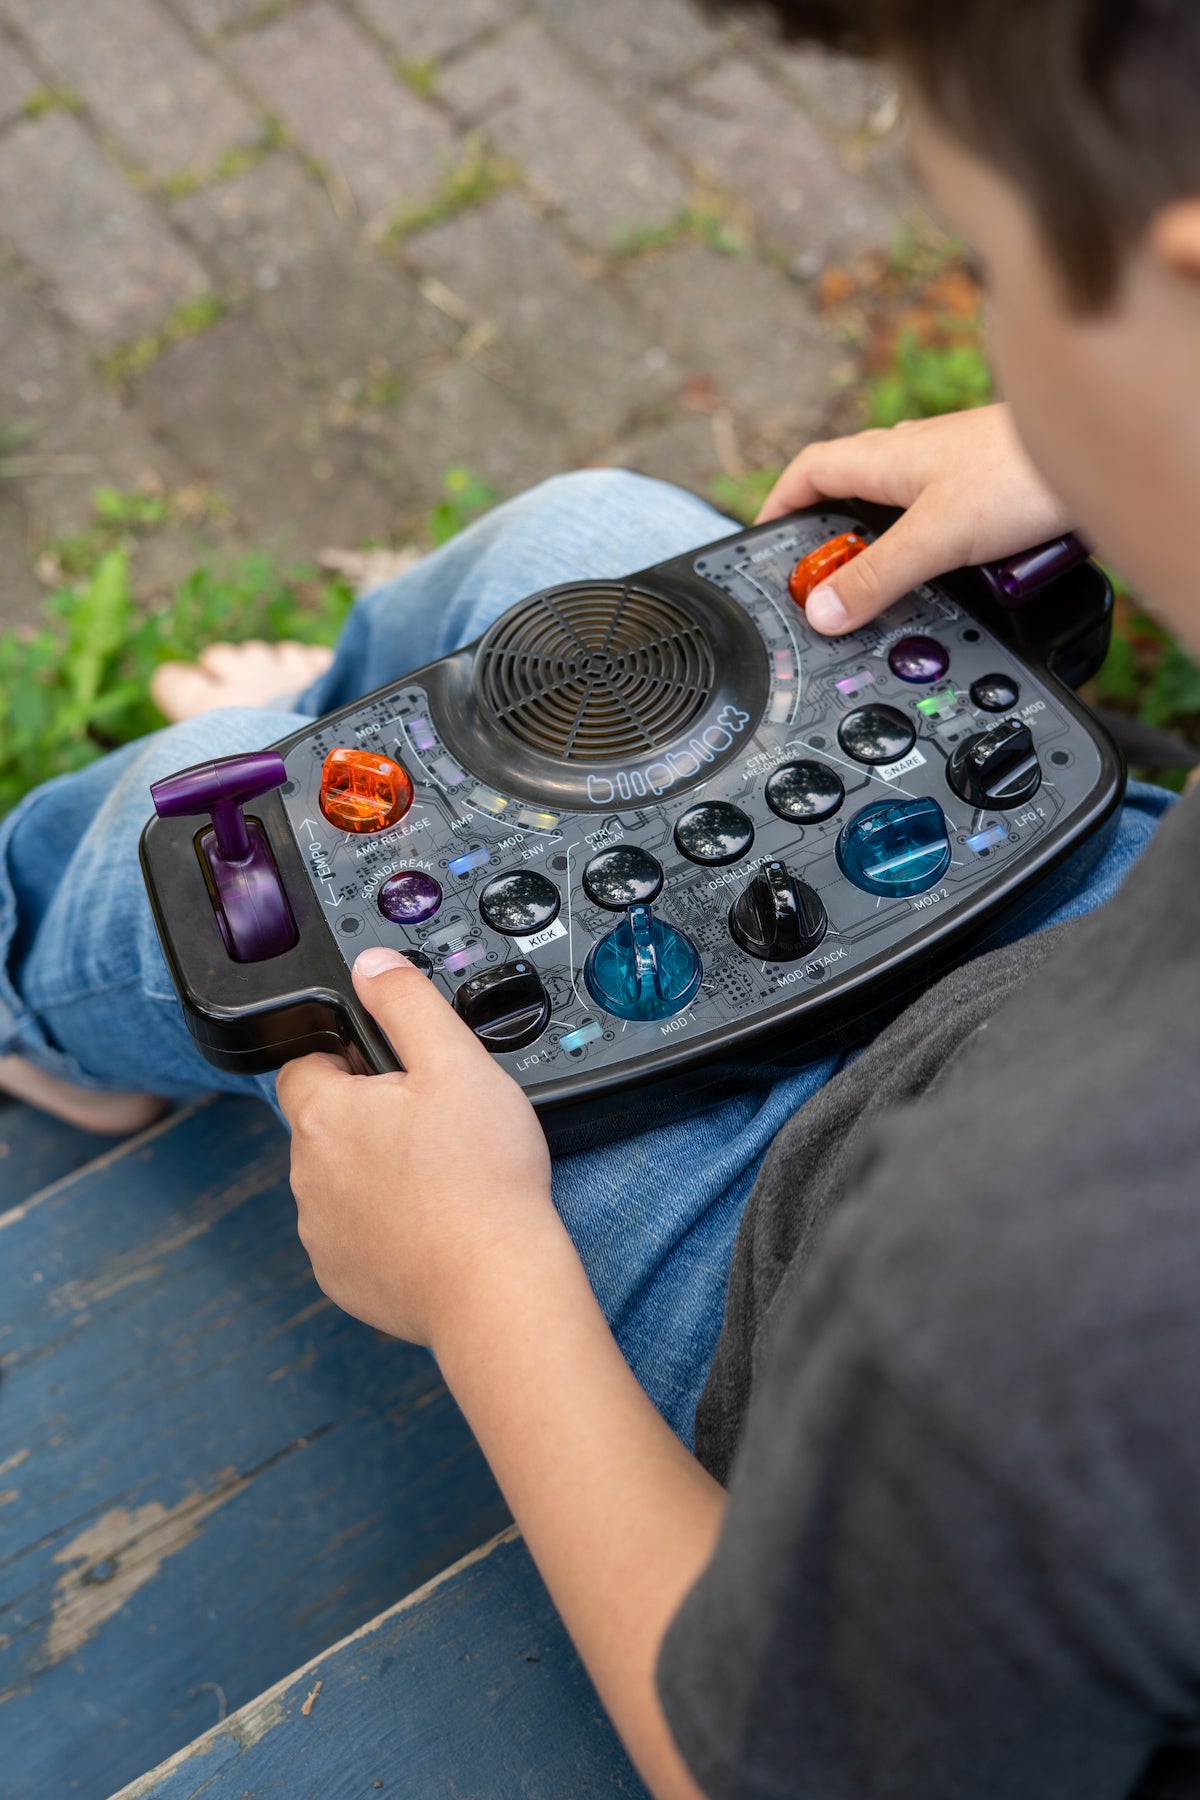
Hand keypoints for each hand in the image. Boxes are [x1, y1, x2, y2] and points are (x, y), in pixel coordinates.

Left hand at [277, 946, 555, 1346]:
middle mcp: (306, 1176)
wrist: (495, 1285)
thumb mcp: (455, 1061)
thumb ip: (406, 1003)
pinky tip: (433, 1223)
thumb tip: (369, 965)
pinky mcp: (342, 1278)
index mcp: (324, 1116)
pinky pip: (354, 1236)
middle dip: (368, 1117)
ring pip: (338, 1182)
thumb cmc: (481, 1177)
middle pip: (325, 1124)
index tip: (396, 1073)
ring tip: (440, 1177)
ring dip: (374, 1173)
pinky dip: (385, 1228)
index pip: (304, 1063)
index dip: (350, 1057)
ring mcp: (321, 1233)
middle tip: (433, 1125)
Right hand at [758, 403, 1073, 633]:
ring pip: (896, 512)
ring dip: (886, 551)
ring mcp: (951, 470)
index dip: (780, 508)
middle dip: (834, 544)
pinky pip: (938, 524)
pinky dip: (929, 553)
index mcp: (885, 456)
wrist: (1105, 451)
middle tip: (829, 590)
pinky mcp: (985, 489)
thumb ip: (876, 578)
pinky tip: (950, 578)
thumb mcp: (934, 538)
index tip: (767, 547)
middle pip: (848, 495)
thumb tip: (822, 611)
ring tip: (892, 592)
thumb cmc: (1023, 472)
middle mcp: (913, 455)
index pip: (807, 472)